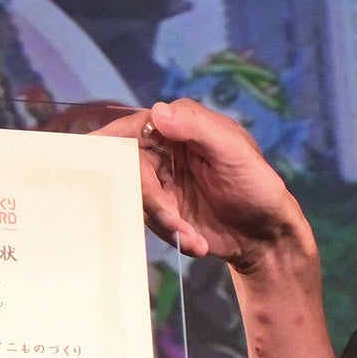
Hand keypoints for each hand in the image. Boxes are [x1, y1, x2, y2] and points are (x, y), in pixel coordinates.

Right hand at [95, 99, 314, 276]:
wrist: (267, 235)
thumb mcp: (233, 151)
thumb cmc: (257, 184)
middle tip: (174, 220)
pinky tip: (198, 244)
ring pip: (137, 200)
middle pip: (129, 170)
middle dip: (149, 199)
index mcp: (178, 128)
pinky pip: (151, 223)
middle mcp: (163, 153)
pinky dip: (173, 236)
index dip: (109, 141)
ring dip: (164, 223)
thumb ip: (196, 128)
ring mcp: (161, 184)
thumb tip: (157, 112)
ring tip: (195, 239)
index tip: (89, 156)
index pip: (133, 128)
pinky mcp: (163, 212)